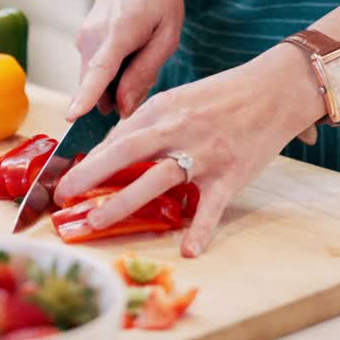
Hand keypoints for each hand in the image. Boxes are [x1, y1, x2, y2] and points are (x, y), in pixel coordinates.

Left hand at [54, 45, 323, 256]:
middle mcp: (180, 129)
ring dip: (123, 202)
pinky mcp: (231, 175)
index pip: (119, 134)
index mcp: (163, 109)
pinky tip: (188, 250)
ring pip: (159, 178)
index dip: (90, 158)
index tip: (66, 179)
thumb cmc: (223, 97)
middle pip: (127, 150)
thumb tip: (112, 150)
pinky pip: (212, 206)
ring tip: (94, 222)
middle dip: (90, 173)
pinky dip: (201, 229)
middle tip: (63, 196)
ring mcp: (205, 153)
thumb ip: (148, 125)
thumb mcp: (179, 101)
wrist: (276, 90)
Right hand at [67, 0, 183, 119]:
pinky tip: (131, 51)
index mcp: (117, 34)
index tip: (72, 116)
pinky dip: (113, 72)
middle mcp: (91, 38)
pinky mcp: (82, 43)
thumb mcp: (166, 35)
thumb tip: (122, 108)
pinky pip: (96, 71)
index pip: (98, 72)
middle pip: (99, 88)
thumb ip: (144, 73)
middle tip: (149, 70)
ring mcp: (83, 40)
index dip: (86, 96)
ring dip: (118, 82)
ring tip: (142, 53)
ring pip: (97, 81)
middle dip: (121, 95)